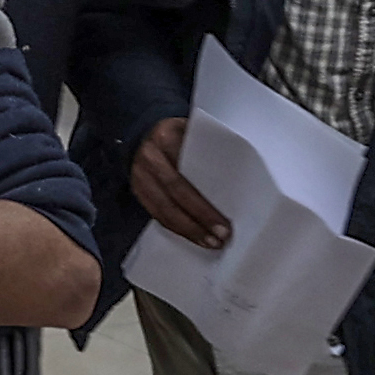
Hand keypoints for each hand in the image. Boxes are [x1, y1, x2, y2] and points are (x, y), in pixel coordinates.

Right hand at [128, 116, 228, 250]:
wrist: (142, 135)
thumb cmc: (177, 136)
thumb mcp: (191, 132)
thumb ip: (207, 150)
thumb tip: (236, 182)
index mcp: (167, 138)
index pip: (187, 173)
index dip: (203, 202)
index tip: (224, 219)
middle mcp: (150, 158)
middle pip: (176, 195)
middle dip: (199, 220)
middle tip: (221, 237)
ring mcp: (140, 177)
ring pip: (164, 210)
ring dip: (189, 230)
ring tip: (210, 242)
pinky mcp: (138, 191)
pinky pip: (157, 215)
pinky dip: (176, 228)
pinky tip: (193, 237)